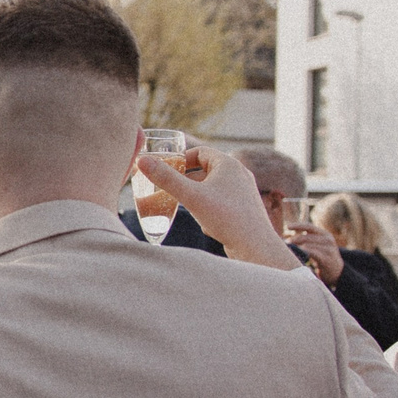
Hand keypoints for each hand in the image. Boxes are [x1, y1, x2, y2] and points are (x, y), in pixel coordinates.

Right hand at [137, 148, 301, 270]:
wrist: (255, 246)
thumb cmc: (226, 218)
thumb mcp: (191, 197)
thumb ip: (166, 179)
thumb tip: (142, 161)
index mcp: (229, 164)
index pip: (201, 152)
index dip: (182, 159)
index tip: (167, 170)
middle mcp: (240, 174)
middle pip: (207, 168)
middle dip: (187, 178)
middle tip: (171, 187)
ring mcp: (244, 191)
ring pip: (214, 185)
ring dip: (197, 192)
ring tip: (185, 204)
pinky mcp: (246, 208)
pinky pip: (222, 200)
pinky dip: (209, 205)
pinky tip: (205, 220)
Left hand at [284, 221, 344, 284]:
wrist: (337, 271)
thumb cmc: (323, 256)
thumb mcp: (318, 244)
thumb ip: (307, 238)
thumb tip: (287, 233)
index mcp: (325, 234)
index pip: (310, 226)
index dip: (298, 225)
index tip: (288, 226)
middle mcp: (328, 240)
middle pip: (307, 236)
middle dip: (295, 238)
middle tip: (286, 241)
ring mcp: (328, 249)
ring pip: (309, 244)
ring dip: (298, 245)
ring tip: (290, 246)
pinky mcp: (326, 259)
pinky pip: (314, 253)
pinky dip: (306, 250)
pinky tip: (300, 250)